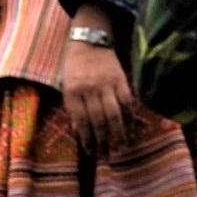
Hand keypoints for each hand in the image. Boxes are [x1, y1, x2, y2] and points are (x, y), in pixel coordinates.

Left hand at [57, 5, 137, 151]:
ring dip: (119, 133)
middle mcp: (89, 89)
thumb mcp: (66, 87)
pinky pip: (127, 102)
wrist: (90, 41)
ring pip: (115, 114)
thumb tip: (80, 132)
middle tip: (108, 156)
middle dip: (104, 142)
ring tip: (121, 147)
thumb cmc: (75, 67)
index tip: (92, 153)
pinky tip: (130, 127)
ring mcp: (106, 84)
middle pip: (99, 121)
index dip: (88, 140)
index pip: (82, 122)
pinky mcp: (121, 80)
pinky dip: (129, 117)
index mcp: (72, 92)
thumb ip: (73, 109)